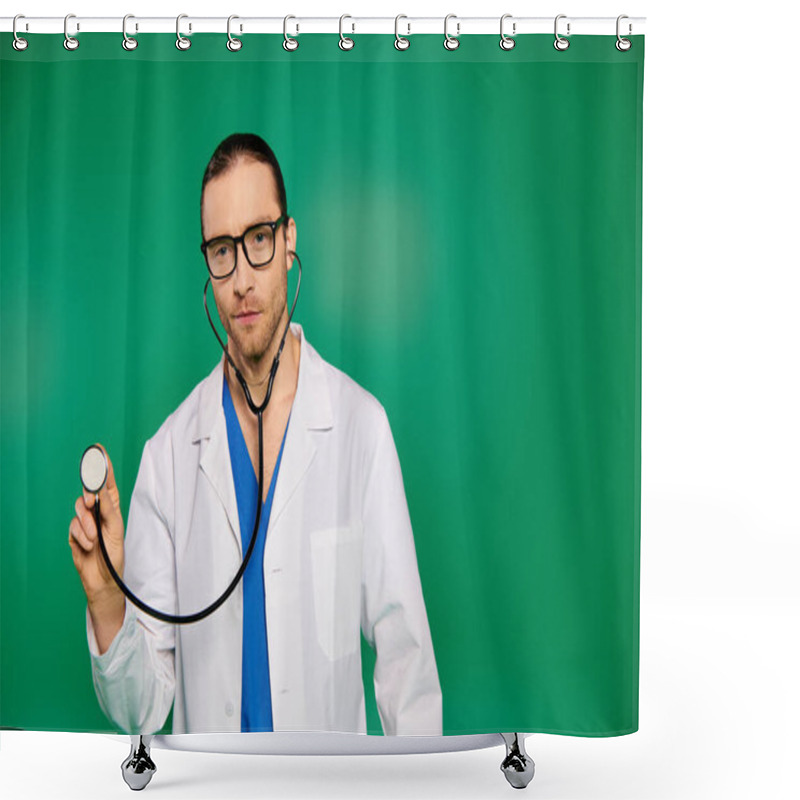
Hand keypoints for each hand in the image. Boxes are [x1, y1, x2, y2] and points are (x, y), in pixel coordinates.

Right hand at [69, 444, 125, 619]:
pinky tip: (88, 545)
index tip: (99, 450)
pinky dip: (81, 536)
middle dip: (89, 496)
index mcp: (112, 509)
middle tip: (92, 502)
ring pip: (78, 510)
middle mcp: (98, 513)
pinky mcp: (75, 534)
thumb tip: (101, 490)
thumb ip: (108, 509)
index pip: (107, 483)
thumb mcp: (115, 530)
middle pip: (88, 493)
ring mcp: (85, 523)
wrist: (104, 580)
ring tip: (95, 538)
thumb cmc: (115, 555)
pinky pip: (73, 527)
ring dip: (86, 525)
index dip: (103, 467)